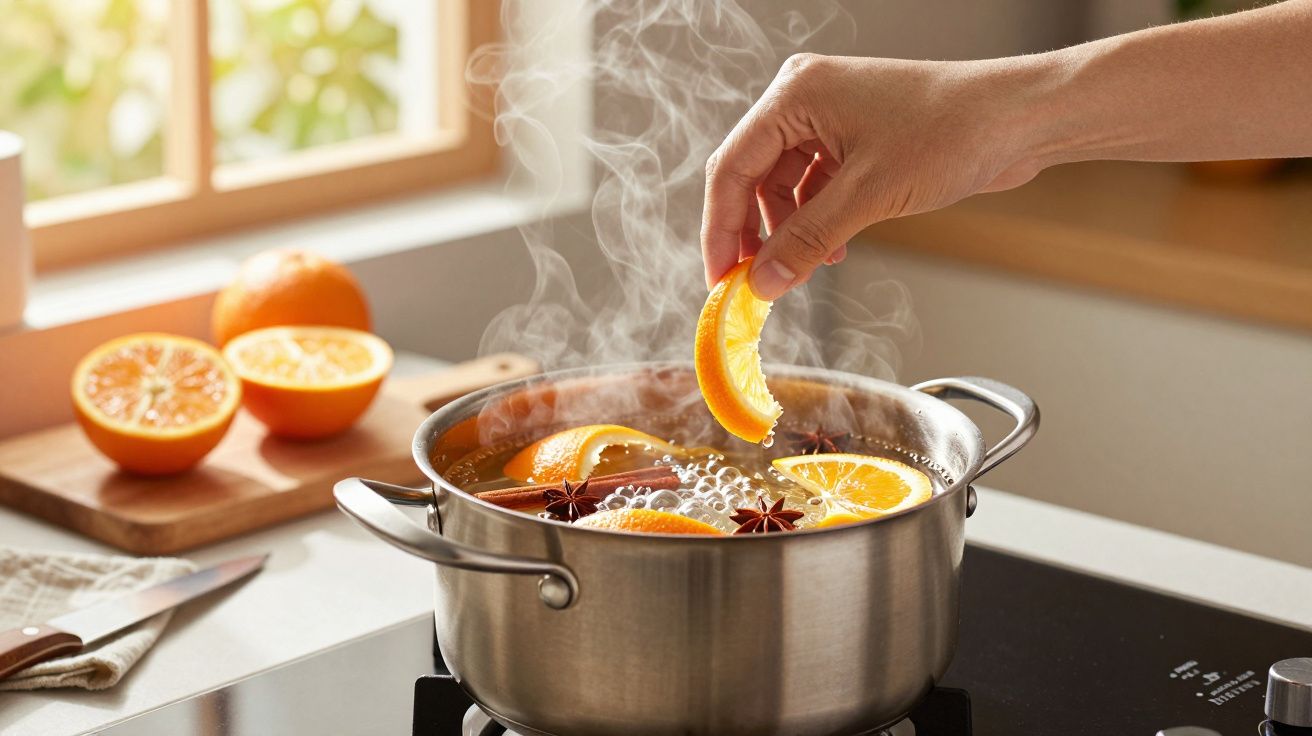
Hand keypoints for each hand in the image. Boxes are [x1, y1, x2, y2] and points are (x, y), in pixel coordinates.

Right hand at [700, 53, 1046, 298]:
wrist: (1019, 119)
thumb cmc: (953, 131)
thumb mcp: (868, 195)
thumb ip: (806, 240)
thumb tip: (762, 282)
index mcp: (796, 94)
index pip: (732, 167)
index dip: (720, 228)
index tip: (720, 277)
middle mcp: (805, 99)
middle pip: (751, 175)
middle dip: (751, 233)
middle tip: (750, 283)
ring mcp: (830, 117)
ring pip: (782, 185)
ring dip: (788, 232)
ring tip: (802, 270)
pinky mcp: (853, 137)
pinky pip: (813, 185)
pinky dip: (815, 220)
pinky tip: (831, 251)